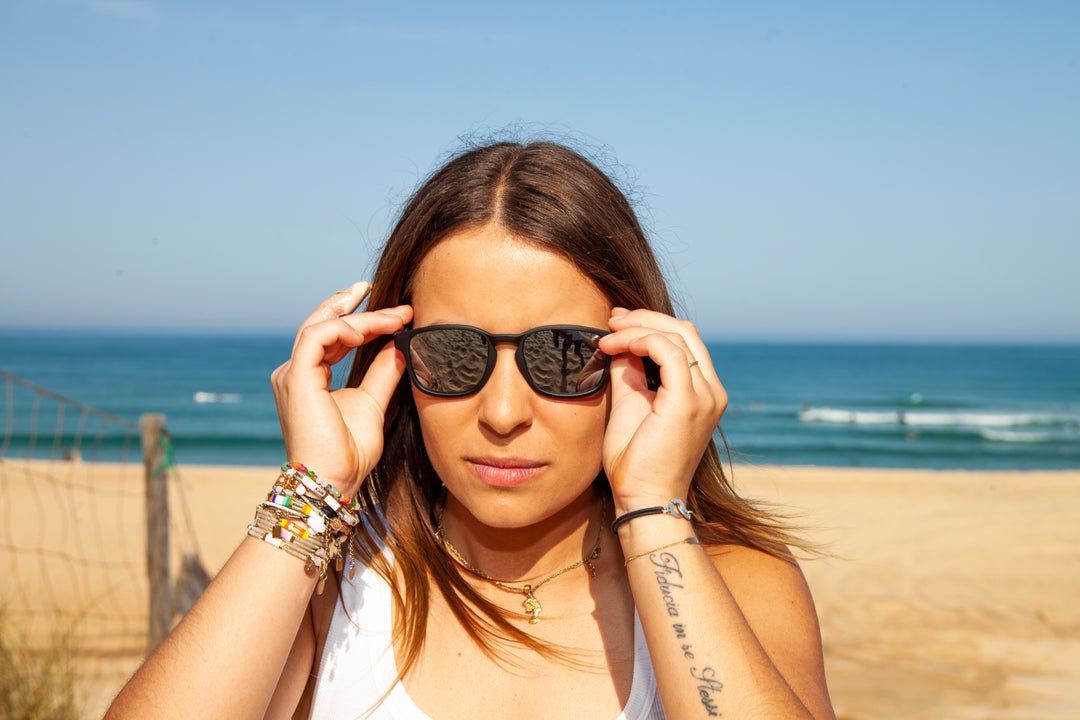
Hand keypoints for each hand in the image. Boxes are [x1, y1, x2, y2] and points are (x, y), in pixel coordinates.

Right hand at [270, 282, 412, 494]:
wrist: (334, 481)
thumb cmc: (349, 452)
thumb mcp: (373, 402)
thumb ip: (383, 372)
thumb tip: (399, 344)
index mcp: (309, 377)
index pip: (333, 337)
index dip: (363, 322)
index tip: (397, 314)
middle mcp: (295, 372)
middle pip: (321, 324)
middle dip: (349, 304)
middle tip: (373, 287)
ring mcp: (292, 374)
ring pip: (321, 325)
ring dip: (359, 317)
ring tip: (392, 315)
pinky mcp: (295, 378)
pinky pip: (317, 336)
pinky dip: (344, 328)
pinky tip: (370, 331)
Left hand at [597, 308, 727, 513]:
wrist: (643, 500)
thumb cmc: (634, 462)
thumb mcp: (630, 405)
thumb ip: (629, 373)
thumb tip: (620, 344)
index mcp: (701, 392)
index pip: (683, 341)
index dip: (649, 324)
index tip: (615, 325)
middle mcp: (711, 391)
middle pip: (684, 330)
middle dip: (644, 318)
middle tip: (611, 320)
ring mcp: (705, 396)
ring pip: (677, 335)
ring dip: (638, 327)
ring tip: (608, 334)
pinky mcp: (689, 402)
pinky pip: (669, 351)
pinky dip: (640, 340)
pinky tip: (616, 347)